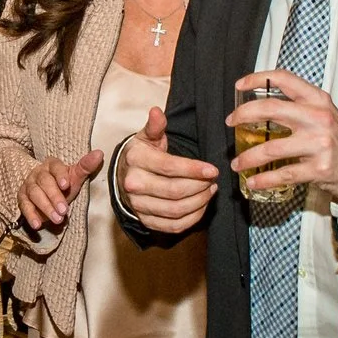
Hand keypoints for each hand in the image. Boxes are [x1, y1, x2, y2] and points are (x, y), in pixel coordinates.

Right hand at [19, 150, 104, 231]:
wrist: (48, 196)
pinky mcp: (22, 198)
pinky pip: (24, 206)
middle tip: (64, 210)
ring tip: (57, 219)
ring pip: (34, 194)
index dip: (60, 175)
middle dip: (54, 197)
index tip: (66, 185)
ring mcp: (29, 185)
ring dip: (45, 207)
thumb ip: (86, 166)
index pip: (55, 167)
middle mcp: (38, 173)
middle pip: (44, 182)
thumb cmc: (64, 185)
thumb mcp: (76, 177)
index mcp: (52, 165)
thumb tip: (99, 153)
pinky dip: (30, 216)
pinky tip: (37, 225)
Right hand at [118, 105, 220, 233]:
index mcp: (136, 160)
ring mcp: (138, 205)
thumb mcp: (147, 137)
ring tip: (210, 191)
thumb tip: (157, 111)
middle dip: (200, 186)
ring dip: (199, 202)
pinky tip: (201, 206)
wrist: (124, 177)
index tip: (213, 170)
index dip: (194, 170)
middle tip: (213, 180)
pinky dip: (192, 218)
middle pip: (175, 191)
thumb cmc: (141, 155)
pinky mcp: (145, 220)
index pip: (170, 168)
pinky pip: (173, 226)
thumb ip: (155, 126)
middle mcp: (134, 184)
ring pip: (176, 210)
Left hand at [226, 71, 337, 202]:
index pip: (284, 79)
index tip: (240, 86)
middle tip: (231, 122)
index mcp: (317, 100)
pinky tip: (253, 181)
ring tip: (237, 163)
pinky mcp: (318, 168)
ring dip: (248, 157)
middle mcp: (318, 118)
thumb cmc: (337, 137)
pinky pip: (283, 174)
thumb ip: (297, 105)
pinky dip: (264, 179)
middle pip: (271, 109)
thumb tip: (259, 105)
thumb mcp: (323, 112)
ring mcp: (318, 143)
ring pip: (271, 148)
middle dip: (244, 115)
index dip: (257, 79)